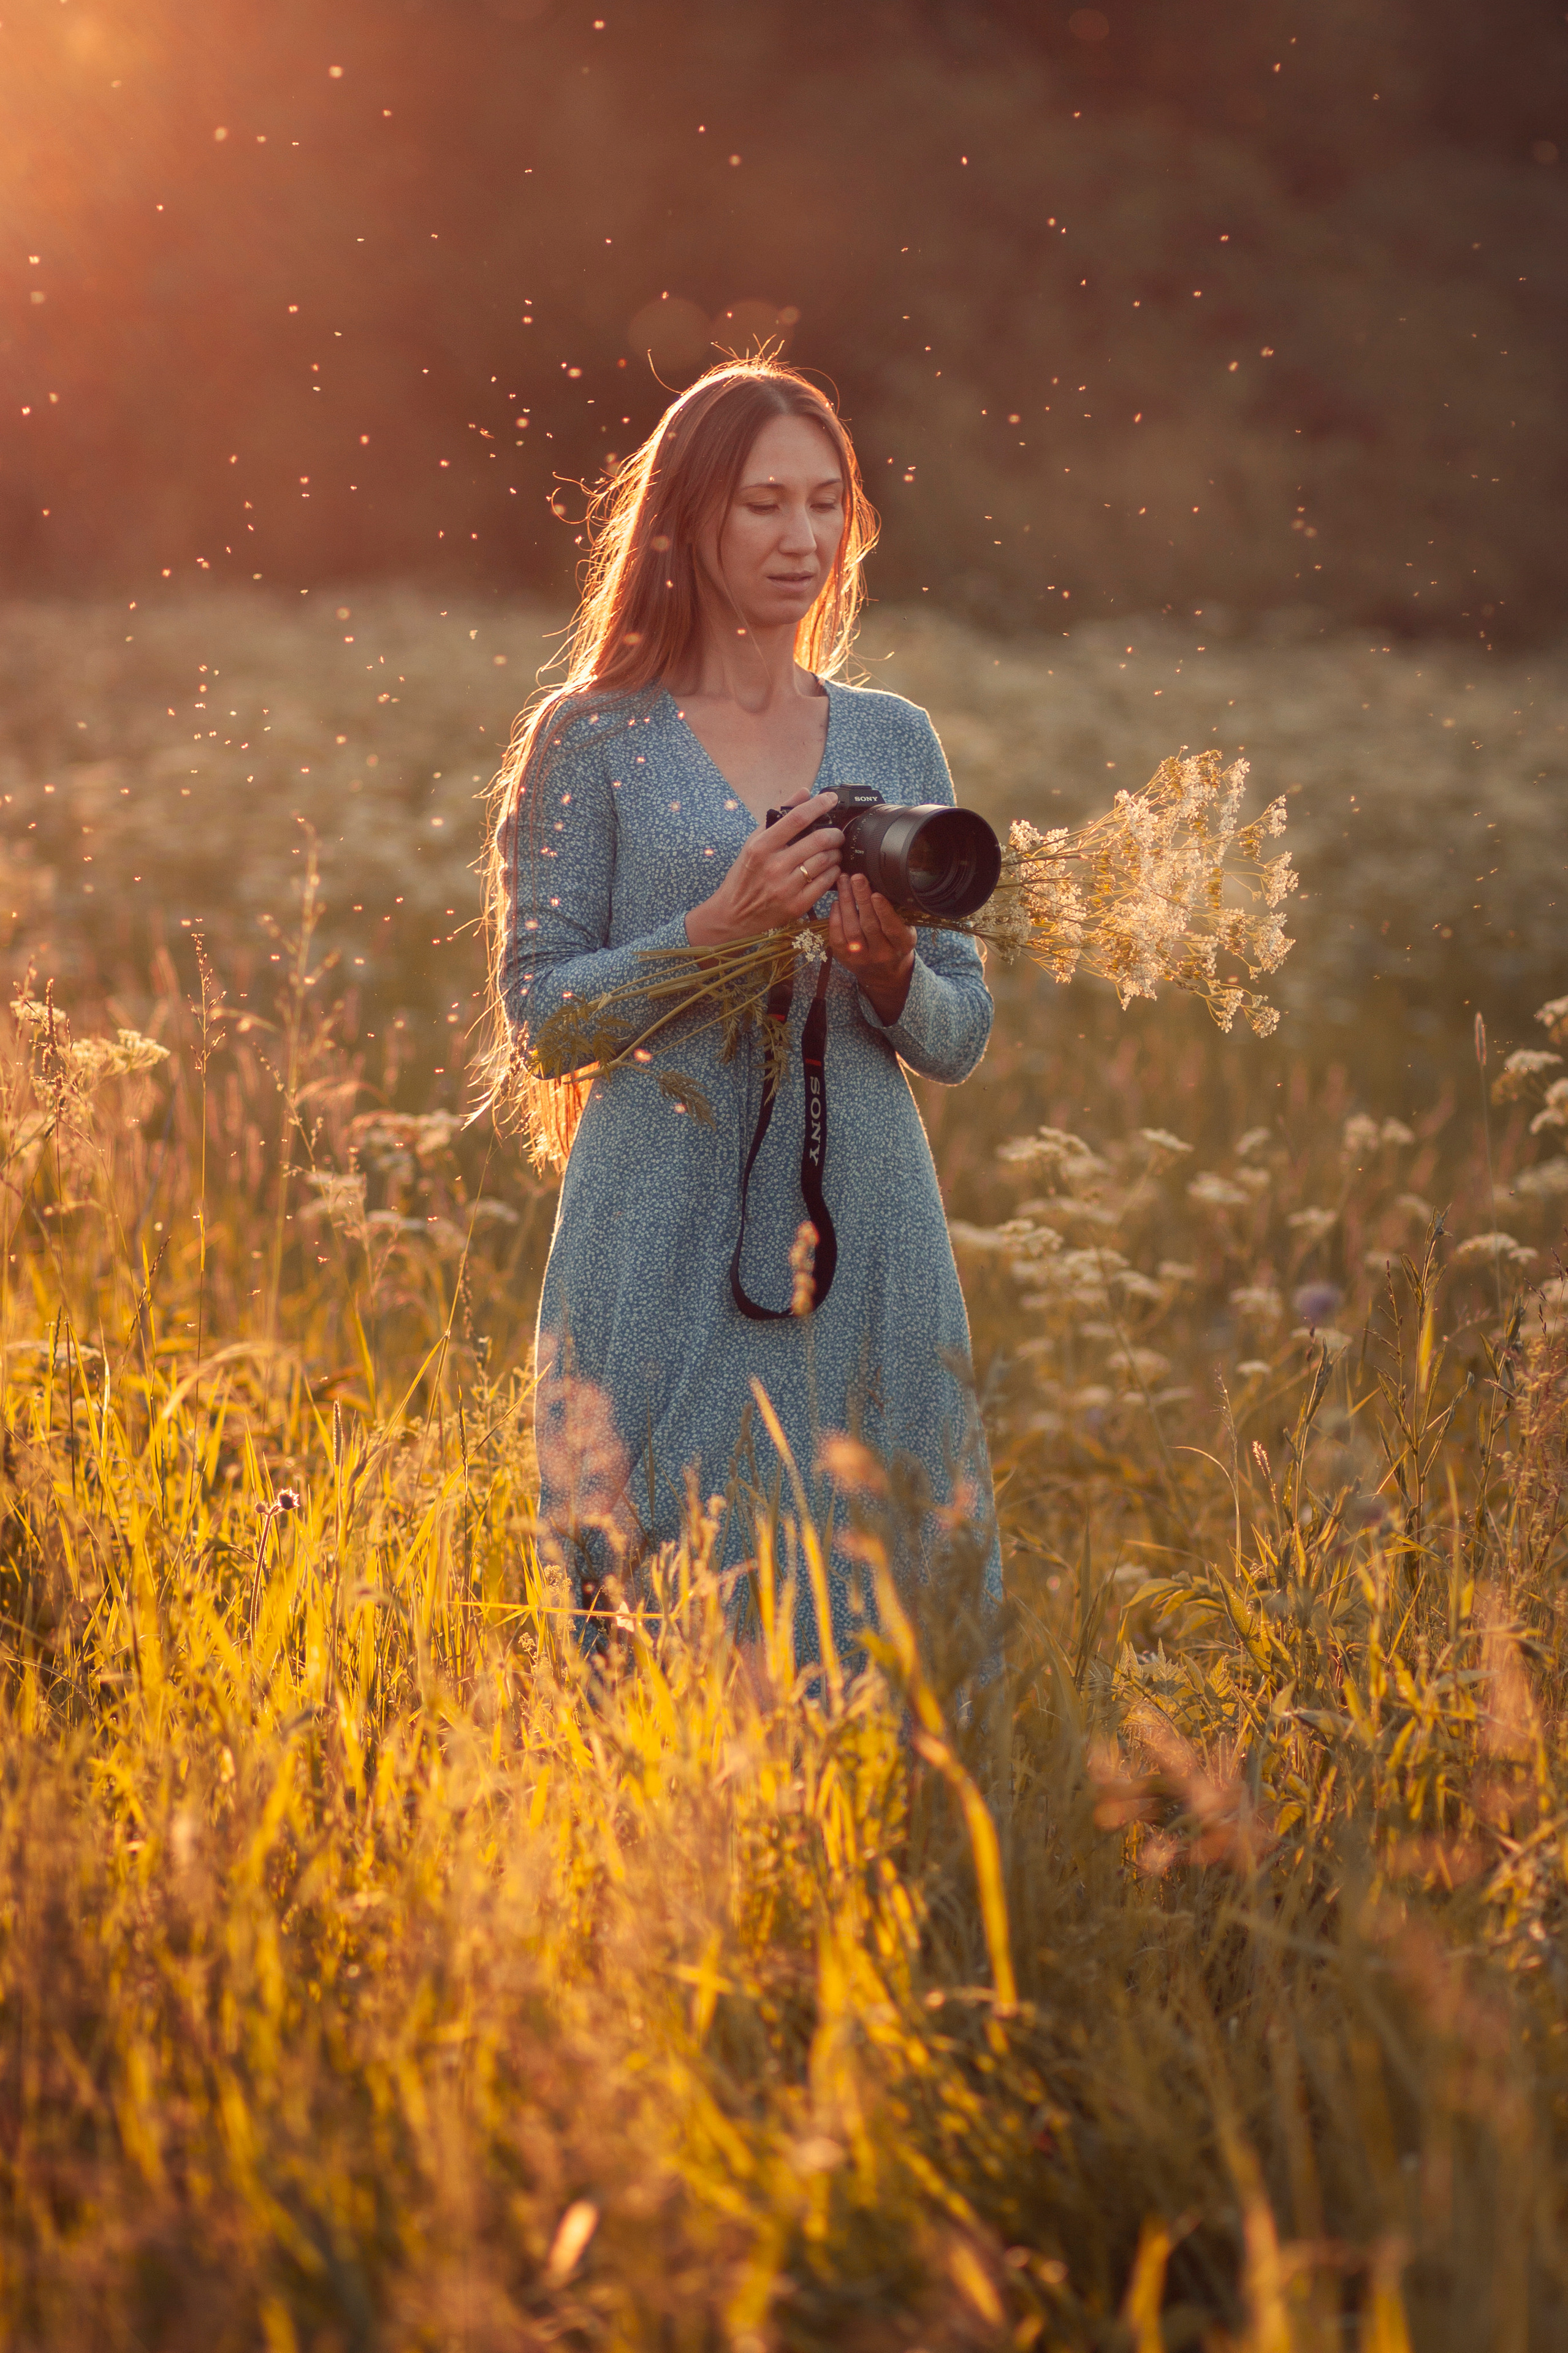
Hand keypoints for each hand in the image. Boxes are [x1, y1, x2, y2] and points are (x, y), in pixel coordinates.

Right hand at [684, 789, 843, 949]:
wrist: (734, 914)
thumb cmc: (744, 876)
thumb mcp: (753, 843)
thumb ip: (778, 816)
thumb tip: (803, 792)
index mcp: (761, 846)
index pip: (796, 818)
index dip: (818, 805)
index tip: (831, 799)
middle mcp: (773, 866)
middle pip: (818, 840)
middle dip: (835, 834)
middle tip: (837, 834)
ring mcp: (786, 887)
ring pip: (826, 861)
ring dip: (836, 853)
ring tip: (834, 852)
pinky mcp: (796, 905)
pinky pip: (826, 883)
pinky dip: (833, 873)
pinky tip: (830, 869)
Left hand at [826, 872, 916, 1021]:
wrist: (886, 974)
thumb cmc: (896, 943)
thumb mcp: (906, 930)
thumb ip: (898, 913)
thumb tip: (882, 883)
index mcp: (903, 945)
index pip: (892, 928)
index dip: (884, 911)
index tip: (876, 894)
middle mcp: (882, 954)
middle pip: (869, 925)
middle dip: (861, 899)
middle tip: (856, 878)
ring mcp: (862, 958)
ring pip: (852, 929)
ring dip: (846, 903)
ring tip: (844, 882)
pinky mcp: (846, 959)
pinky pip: (837, 938)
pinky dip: (835, 919)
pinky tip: (836, 902)